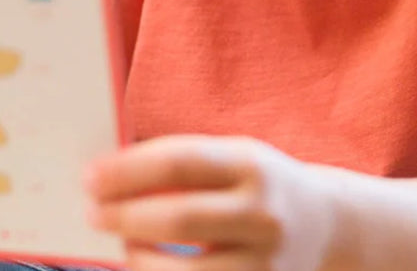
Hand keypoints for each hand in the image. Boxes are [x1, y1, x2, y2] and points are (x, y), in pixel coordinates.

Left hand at [85, 136, 337, 270]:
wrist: (327, 224)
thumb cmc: (258, 184)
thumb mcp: (233, 156)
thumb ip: (179, 161)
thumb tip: (107, 174)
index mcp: (251, 164)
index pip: (177, 162)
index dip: (125, 171)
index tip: (88, 178)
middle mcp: (263, 212)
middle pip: (178, 218)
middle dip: (123, 216)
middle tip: (92, 213)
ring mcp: (266, 261)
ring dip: (139, 257)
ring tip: (123, 244)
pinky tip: (147, 266)